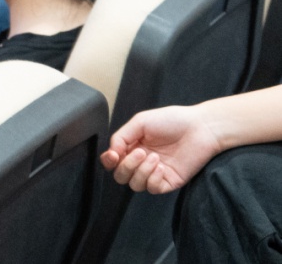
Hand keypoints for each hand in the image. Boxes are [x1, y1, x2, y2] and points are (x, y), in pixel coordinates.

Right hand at [100, 105, 222, 194]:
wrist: (200, 128)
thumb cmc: (172, 120)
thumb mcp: (140, 122)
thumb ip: (121, 136)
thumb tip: (111, 153)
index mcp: (132, 146)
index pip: (112, 161)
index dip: (109, 161)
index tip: (114, 155)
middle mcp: (141, 162)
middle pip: (121, 176)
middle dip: (127, 166)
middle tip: (141, 152)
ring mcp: (155, 173)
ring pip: (135, 185)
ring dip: (141, 171)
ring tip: (155, 157)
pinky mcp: (169, 181)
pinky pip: (152, 188)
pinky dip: (152, 178)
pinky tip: (161, 166)